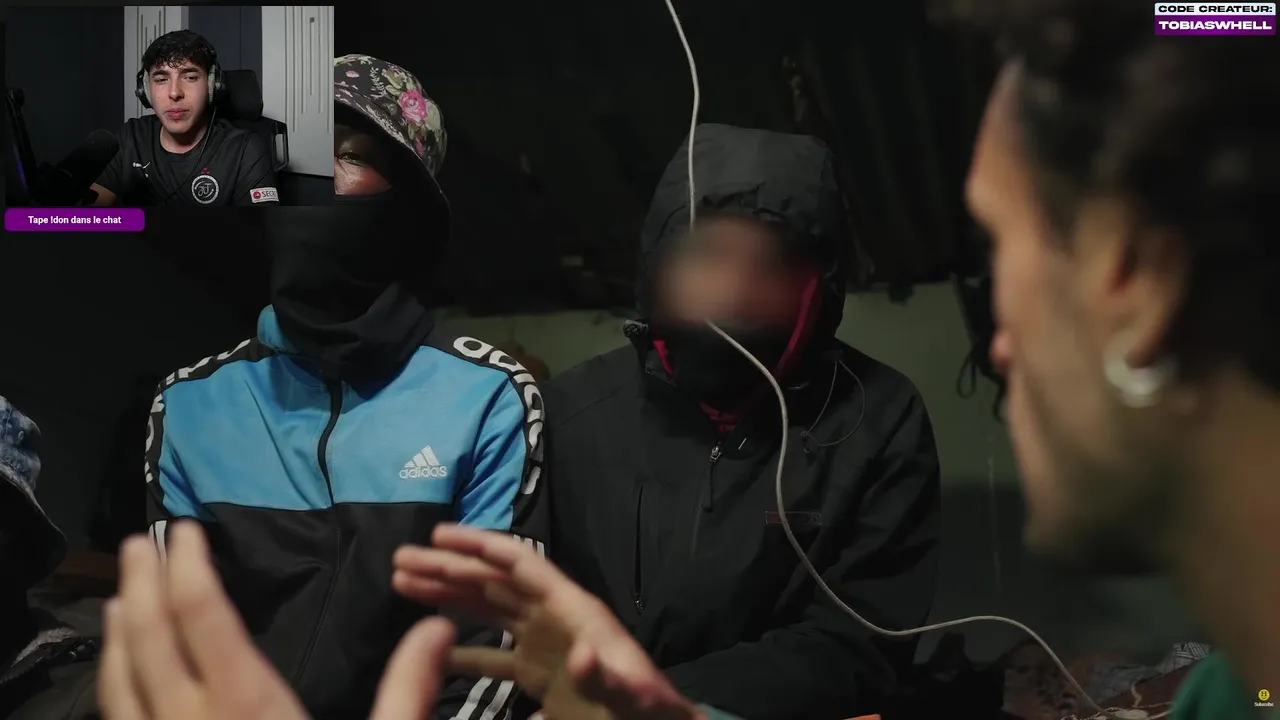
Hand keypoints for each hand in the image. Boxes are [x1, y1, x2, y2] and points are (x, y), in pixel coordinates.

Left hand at [100, 521, 456, 719]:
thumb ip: (406, 691)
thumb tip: (438, 625)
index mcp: (250, 709)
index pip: (203, 619)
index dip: (187, 568)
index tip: (184, 531)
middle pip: (150, 638)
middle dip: (143, 583)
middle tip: (142, 541)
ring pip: (119, 681)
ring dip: (118, 629)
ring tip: (122, 593)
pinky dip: (112, 683)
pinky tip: (120, 674)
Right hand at [393, 524, 703, 719]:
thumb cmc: (648, 710)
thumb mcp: (631, 696)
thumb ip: (608, 679)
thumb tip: (583, 658)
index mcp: (574, 611)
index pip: (523, 567)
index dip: (482, 546)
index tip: (440, 534)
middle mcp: (554, 618)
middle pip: (494, 581)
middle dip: (449, 567)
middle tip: (400, 558)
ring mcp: (544, 643)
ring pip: (488, 609)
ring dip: (448, 595)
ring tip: (403, 584)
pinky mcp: (539, 673)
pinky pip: (493, 654)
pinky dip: (462, 650)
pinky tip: (432, 650)